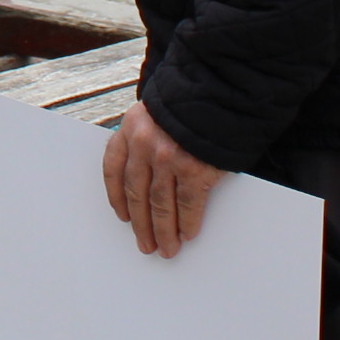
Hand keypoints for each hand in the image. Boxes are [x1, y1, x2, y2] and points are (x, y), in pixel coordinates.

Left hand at [102, 100, 226, 258]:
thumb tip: (148, 178)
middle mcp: (144, 143)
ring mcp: (168, 157)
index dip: (117, 196)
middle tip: (145, 244)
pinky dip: (187, 223)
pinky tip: (187, 234)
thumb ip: (148, 137)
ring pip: (160, 205)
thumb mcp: (160, 111)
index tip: (122, 215)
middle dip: (141, 224)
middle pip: (137, 193)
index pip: (113, 168)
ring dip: (163, 231)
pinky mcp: (194, 169)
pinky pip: (188, 205)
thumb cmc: (196, 103)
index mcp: (131, 127)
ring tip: (166, 248)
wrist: (225, 90)